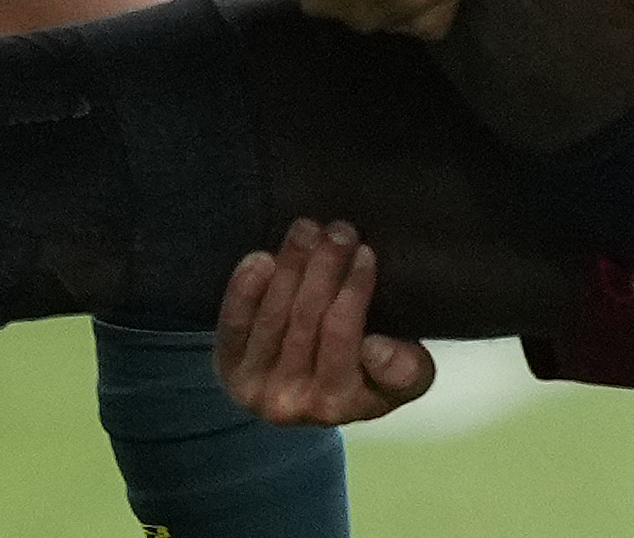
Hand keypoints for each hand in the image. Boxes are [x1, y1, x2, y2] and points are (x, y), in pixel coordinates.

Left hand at [216, 218, 436, 427]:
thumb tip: (376, 348)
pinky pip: (233, 324)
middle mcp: (292, 404)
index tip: (365, 251)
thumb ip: (406, 370)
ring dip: (290, 265)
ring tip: (308, 229)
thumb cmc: (365, 376)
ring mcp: (254, 388)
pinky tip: (262, 258)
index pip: (342, 335)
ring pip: (272, 314)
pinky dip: (244, 289)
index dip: (353, 289)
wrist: (309, 397)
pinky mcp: (228, 369)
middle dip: (324, 266)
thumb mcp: (401, 381)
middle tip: (340, 230)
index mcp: (340, 405)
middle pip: (305, 318)